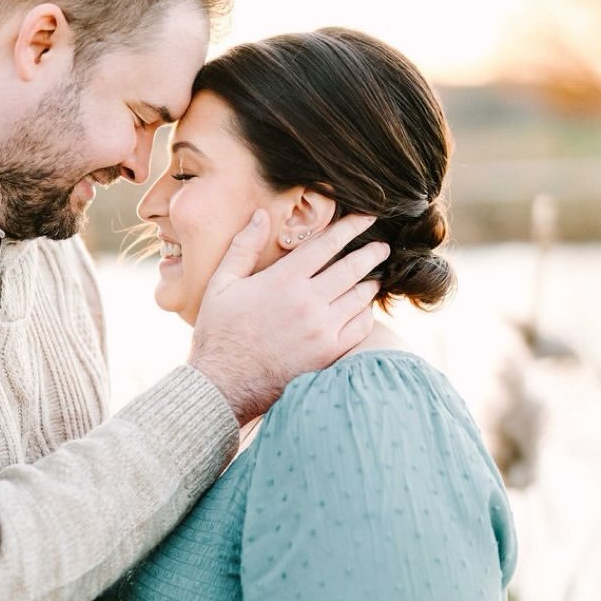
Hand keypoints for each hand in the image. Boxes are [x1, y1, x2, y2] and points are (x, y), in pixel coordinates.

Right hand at [188, 211, 387, 424]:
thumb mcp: (221, 284)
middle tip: (382, 247)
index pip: (328, 244)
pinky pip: (361, 327)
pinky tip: (362, 309)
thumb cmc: (219, 333)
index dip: (351, 227)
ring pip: (360, 297)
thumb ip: (243, 247)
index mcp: (283, 280)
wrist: (223, 384)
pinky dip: (366, 314)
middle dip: (371, 253)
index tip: (366, 218)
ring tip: (374, 277)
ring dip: (370, 283)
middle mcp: (308, 302)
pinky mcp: (328, 353)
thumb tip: (261, 216)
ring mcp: (321, 329)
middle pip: (353, 268)